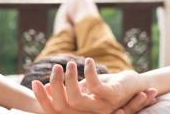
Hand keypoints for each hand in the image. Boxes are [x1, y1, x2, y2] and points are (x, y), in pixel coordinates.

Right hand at [32, 58, 150, 113]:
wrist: (135, 86)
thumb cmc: (106, 88)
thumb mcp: (85, 89)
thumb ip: (69, 90)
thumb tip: (48, 87)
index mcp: (80, 113)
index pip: (54, 111)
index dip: (42, 99)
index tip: (34, 83)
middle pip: (62, 105)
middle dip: (55, 84)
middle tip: (56, 67)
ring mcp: (101, 108)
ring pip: (76, 98)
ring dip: (70, 78)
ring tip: (69, 63)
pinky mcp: (112, 97)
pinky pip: (95, 87)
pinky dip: (89, 72)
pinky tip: (88, 61)